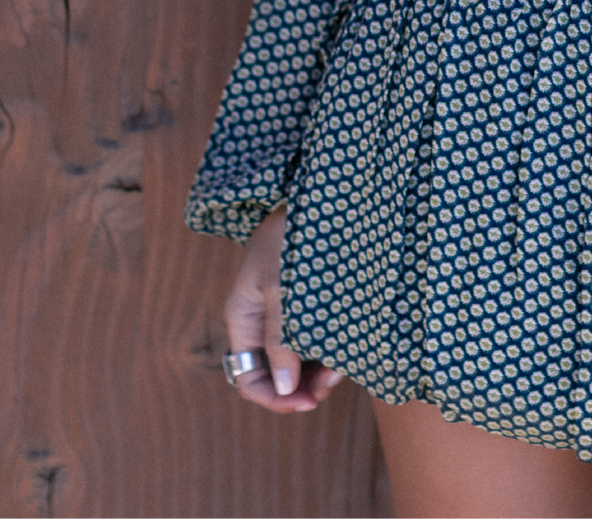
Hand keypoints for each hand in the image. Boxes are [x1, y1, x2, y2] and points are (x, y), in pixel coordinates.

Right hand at [224, 208, 345, 412]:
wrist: (318, 190)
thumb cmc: (292, 234)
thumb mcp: (282, 287)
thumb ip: (280, 337)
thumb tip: (283, 388)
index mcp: (245, 318)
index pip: (249, 377)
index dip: (274, 398)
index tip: (306, 401)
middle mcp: (263, 321)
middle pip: (276, 374)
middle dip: (301, 386)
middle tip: (330, 384)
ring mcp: (286, 312)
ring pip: (299, 360)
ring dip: (319, 371)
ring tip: (342, 367)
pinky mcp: (311, 301)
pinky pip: (317, 339)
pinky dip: (330, 350)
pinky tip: (347, 349)